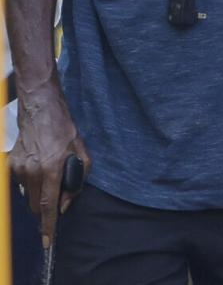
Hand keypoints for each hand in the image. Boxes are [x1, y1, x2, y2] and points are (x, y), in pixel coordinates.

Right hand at [11, 82, 90, 245]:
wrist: (40, 111)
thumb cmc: (64, 130)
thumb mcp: (81, 153)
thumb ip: (77, 180)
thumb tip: (66, 203)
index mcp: (51, 168)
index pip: (47, 205)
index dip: (48, 226)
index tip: (47, 242)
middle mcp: (32, 171)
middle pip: (36, 205)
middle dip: (46, 208)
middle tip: (57, 196)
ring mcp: (18, 168)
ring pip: (29, 195)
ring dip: (39, 193)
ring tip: (49, 173)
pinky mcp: (11, 165)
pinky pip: (22, 183)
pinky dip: (32, 182)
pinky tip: (39, 167)